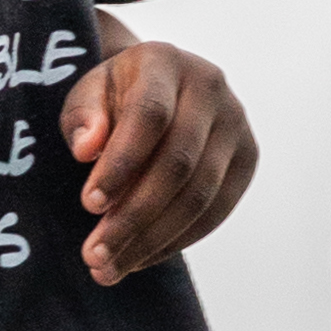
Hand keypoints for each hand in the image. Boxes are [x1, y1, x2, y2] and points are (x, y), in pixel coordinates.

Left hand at [62, 28, 256, 284]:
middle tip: (94, 255)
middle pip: (178, 163)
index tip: (89, 206)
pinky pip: (215, 212)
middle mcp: (212, 89)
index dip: (121, 164)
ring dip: (152, 239)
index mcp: (166, 62)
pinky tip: (139, 258)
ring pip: (199, 195)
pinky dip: (176, 241)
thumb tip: (87, 149)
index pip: (149, 116)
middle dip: (133, 216)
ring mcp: (237, 125)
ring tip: (109, 268)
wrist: (159, 90)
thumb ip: (83, 118)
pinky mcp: (247, 160)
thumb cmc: (113, 97)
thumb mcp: (87, 96)